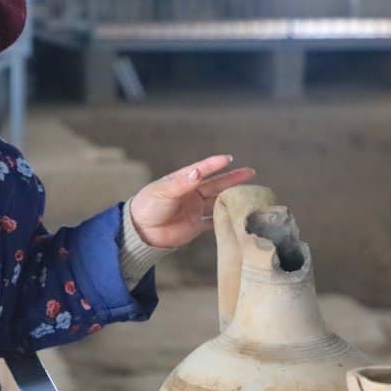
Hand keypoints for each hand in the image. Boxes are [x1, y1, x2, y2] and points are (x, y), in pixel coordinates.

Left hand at [128, 155, 255, 249]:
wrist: (140, 232)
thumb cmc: (147, 207)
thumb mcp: (162, 192)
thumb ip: (182, 183)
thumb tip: (199, 171)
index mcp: (181, 182)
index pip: (202, 170)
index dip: (215, 164)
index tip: (228, 158)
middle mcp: (190, 194)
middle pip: (216, 185)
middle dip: (233, 179)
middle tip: (250, 173)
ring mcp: (194, 210)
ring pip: (218, 201)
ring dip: (232, 197)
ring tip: (250, 193)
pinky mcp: (195, 226)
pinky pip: (214, 221)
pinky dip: (226, 218)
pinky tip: (239, 216)